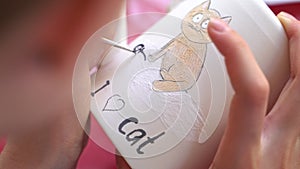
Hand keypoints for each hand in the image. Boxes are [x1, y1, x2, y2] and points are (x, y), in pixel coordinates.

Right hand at [207, 12, 299, 168]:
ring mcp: (294, 149)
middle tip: (281, 23)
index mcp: (245, 153)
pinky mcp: (298, 152)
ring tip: (289, 41)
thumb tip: (122, 156)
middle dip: (298, 43)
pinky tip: (288, 82)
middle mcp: (278, 147)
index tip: (218, 30)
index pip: (251, 91)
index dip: (236, 54)